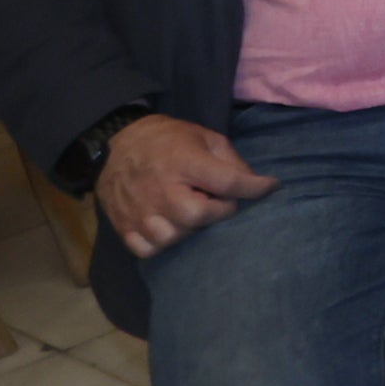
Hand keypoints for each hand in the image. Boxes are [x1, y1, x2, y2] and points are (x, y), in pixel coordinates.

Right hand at [94, 117, 275, 258]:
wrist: (114, 142)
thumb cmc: (166, 139)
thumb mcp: (204, 136)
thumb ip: (230, 160)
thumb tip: (253, 183)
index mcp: (183, 162)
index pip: (227, 182)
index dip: (255, 188)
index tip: (271, 187)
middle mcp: (160, 189)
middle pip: (198, 215)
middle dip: (218, 212)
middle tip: (218, 201)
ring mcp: (139, 210)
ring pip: (173, 237)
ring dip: (190, 229)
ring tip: (192, 213)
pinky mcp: (123, 225)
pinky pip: (147, 249)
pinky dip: (162, 243)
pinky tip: (170, 226)